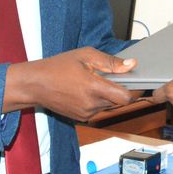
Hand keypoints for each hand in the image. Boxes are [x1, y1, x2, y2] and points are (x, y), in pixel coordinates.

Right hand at [4, 47, 136, 121]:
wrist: (35, 84)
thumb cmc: (58, 66)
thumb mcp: (85, 56)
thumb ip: (111, 62)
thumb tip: (131, 65)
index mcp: (94, 88)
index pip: (125, 98)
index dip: (135, 91)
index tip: (137, 84)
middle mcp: (91, 104)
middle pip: (118, 101)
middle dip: (120, 89)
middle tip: (112, 76)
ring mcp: (86, 114)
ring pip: (108, 105)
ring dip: (108, 95)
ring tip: (94, 81)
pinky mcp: (81, 118)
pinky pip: (97, 109)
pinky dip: (97, 100)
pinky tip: (85, 89)